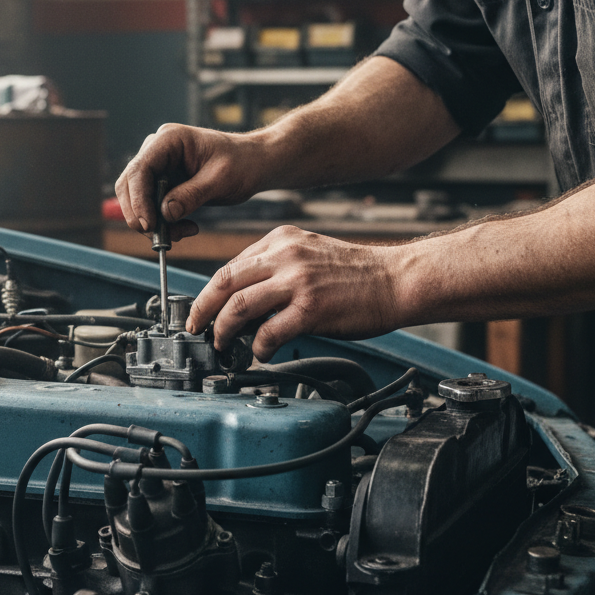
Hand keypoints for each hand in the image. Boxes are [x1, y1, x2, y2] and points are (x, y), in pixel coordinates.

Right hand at [115, 124, 267, 240]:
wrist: (254, 164)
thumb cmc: (242, 164)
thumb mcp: (220, 180)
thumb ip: (191, 195)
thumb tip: (164, 213)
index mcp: (169, 139)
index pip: (140, 169)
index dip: (138, 199)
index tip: (148, 224)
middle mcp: (157, 150)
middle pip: (130, 185)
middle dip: (140, 214)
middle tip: (159, 237)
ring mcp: (158, 166)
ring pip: (137, 199)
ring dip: (153, 222)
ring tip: (181, 233)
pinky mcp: (163, 183)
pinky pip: (151, 206)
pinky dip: (162, 223)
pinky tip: (185, 228)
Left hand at [187, 226, 401, 360]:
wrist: (397, 280)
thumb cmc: (357, 273)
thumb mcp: (309, 254)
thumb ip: (275, 269)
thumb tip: (243, 302)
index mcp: (281, 240)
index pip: (231, 266)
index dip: (210, 292)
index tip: (203, 309)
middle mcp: (285, 256)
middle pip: (224, 282)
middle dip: (202, 309)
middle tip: (197, 328)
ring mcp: (297, 281)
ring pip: (239, 306)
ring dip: (224, 330)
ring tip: (223, 344)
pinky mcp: (311, 308)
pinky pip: (269, 332)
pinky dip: (259, 347)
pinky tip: (262, 354)